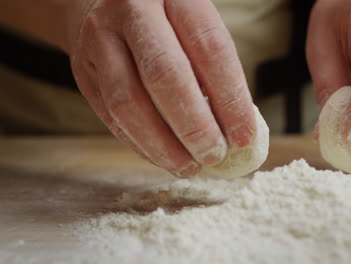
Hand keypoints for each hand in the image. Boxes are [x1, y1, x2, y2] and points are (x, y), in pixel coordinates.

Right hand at [65, 0, 255, 177]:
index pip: (210, 49)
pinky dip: (140, 144)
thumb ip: (213, 68)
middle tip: (215, 155)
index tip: (244, 136)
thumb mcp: (193, 26)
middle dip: (194, 126)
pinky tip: (163, 158)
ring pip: (129, 102)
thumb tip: (237, 131)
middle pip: (166, 75)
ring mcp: (100, 39)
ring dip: (163, 145)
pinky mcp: (83, 70)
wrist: (100, 3)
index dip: (231, 98)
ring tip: (190, 166)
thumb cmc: (164, 21)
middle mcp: (132, 10)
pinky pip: (110, 116)